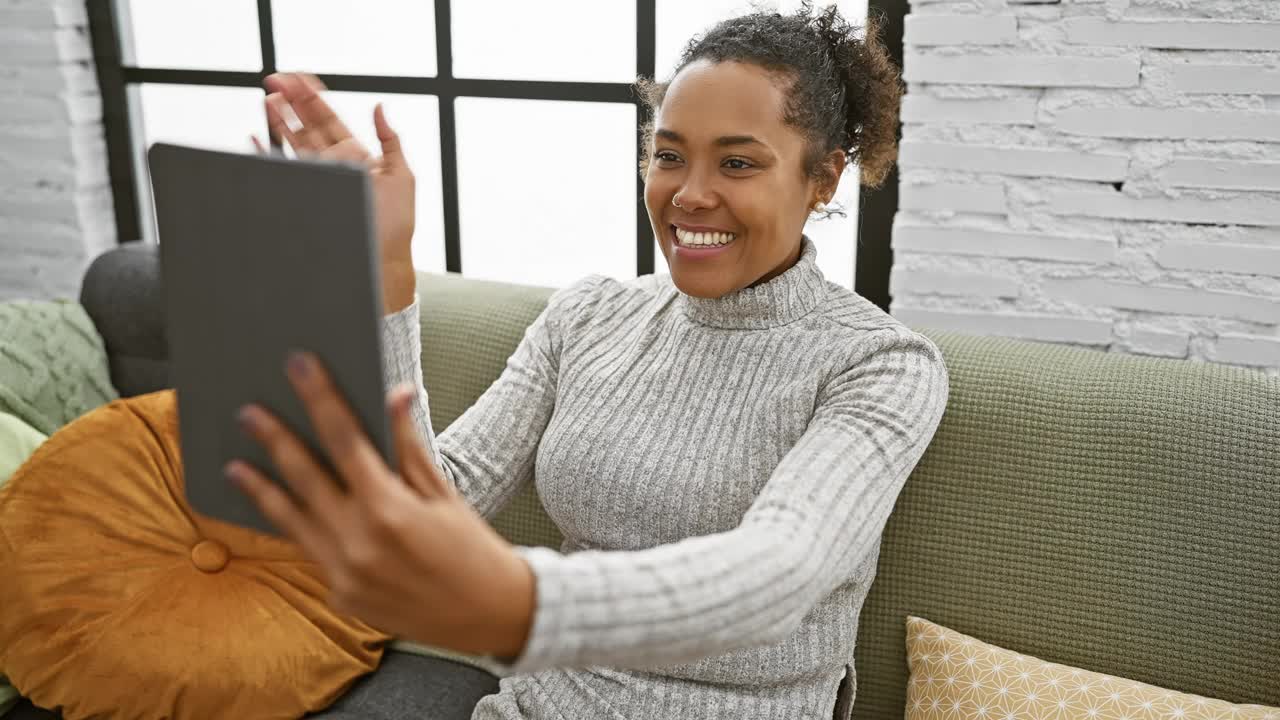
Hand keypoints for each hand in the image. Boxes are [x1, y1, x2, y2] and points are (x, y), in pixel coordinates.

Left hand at [225, 351, 534, 658]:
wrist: (490, 615)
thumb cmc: (473, 547)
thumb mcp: (443, 492)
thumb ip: (407, 445)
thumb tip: (395, 394)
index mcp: (390, 510)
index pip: (344, 440)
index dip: (320, 398)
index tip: (300, 367)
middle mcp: (359, 544)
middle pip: (305, 477)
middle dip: (275, 439)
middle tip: (248, 412)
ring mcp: (345, 575)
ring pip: (292, 521)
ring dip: (262, 489)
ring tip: (236, 464)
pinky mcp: (341, 596)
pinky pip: (310, 552)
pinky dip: (293, 526)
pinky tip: (276, 507)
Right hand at [254, 72, 416, 313]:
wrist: (382, 258)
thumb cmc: (395, 222)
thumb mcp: (401, 175)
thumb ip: (391, 140)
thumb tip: (379, 106)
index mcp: (356, 154)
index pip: (329, 118)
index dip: (313, 97)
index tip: (298, 78)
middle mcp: (333, 164)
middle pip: (307, 125)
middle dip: (291, 101)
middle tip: (275, 79)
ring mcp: (318, 179)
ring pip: (293, 143)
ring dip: (279, 121)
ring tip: (267, 99)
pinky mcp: (307, 195)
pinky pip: (283, 170)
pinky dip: (268, 154)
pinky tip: (256, 138)